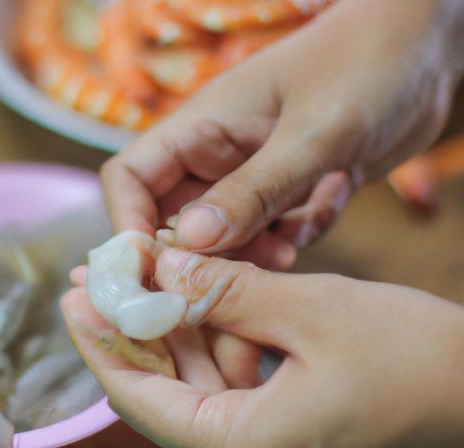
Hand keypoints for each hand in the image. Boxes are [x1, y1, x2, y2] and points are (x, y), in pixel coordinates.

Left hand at [62, 251, 463, 447]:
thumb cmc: (413, 354)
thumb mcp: (310, 309)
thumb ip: (226, 290)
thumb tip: (162, 268)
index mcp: (249, 446)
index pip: (143, 401)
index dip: (104, 347)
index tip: (76, 300)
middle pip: (165, 394)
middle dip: (133, 333)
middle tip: (102, 279)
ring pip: (198, 388)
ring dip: (172, 334)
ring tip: (140, 280)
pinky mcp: (292, 431)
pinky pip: (231, 387)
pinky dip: (210, 345)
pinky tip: (195, 303)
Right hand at [102, 0, 462, 267]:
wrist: (428, 50)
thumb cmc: (370, 63)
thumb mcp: (314, 131)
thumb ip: (255, 189)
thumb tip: (190, 242)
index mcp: (202, 127)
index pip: (132, 180)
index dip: (129, 226)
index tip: (153, 270)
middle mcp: (217, 156)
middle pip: (174, 223)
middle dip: (199, 260)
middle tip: (233, 286)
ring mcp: (251, 178)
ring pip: (225, 239)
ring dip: (251, 255)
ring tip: (287, 250)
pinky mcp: (286, 194)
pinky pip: (270, 236)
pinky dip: (292, 238)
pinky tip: (325, 208)